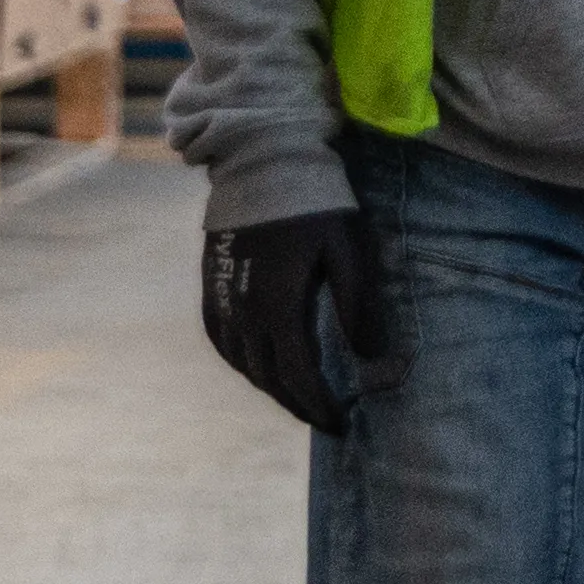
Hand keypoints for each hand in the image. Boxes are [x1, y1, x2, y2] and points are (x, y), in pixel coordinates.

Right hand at [201, 204, 393, 431]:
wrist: (262, 161)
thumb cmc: (314, 203)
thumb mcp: (348, 250)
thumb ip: (359, 307)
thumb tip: (372, 360)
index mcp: (279, 305)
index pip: (298, 374)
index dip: (319, 405)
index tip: (341, 423)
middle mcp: (244, 310)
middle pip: (269, 376)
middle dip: (299, 403)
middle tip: (326, 420)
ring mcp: (222, 298)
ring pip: (243, 363)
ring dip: (271, 387)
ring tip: (299, 398)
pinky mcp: (212, 284)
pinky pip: (221, 339)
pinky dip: (241, 362)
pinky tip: (257, 367)